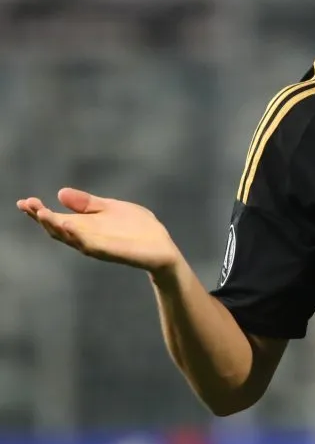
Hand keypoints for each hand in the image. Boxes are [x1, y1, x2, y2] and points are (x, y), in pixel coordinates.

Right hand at [16, 188, 181, 274]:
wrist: (161, 247)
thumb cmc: (137, 229)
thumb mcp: (111, 208)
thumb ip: (87, 203)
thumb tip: (60, 193)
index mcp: (84, 227)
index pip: (56, 219)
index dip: (39, 212)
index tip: (24, 202)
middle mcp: (86, 238)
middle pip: (58, 229)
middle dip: (42, 218)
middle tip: (28, 205)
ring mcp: (97, 246)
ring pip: (70, 238)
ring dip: (55, 226)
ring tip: (42, 214)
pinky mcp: (110, 251)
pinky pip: (90, 245)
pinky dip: (78, 236)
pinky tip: (68, 226)